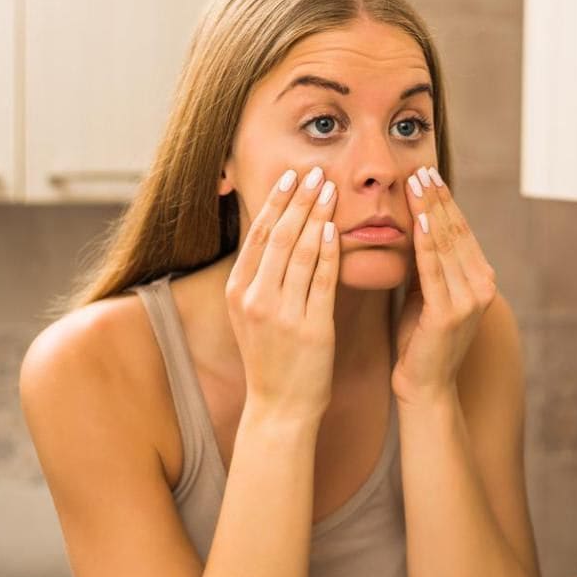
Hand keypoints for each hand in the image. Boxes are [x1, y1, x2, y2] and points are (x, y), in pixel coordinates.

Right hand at [225, 166, 339, 424]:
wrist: (281, 406)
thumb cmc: (273, 357)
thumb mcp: (253, 313)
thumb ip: (262, 276)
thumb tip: (276, 231)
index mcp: (239, 292)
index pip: (258, 235)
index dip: (277, 201)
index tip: (293, 175)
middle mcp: (255, 299)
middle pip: (279, 236)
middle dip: (299, 199)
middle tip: (317, 171)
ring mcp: (282, 314)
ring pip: (300, 252)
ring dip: (317, 216)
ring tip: (331, 189)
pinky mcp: (310, 329)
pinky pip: (322, 282)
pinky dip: (329, 253)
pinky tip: (336, 230)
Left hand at [392, 166, 496, 405]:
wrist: (425, 387)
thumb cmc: (420, 340)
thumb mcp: (425, 293)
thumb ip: (427, 264)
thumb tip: (414, 225)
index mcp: (480, 279)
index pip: (460, 230)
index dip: (444, 201)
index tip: (426, 174)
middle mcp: (482, 285)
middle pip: (456, 231)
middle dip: (437, 198)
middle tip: (421, 168)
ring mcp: (469, 300)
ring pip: (446, 244)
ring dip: (430, 210)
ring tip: (416, 183)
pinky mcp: (450, 312)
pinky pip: (434, 268)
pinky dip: (426, 241)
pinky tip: (419, 219)